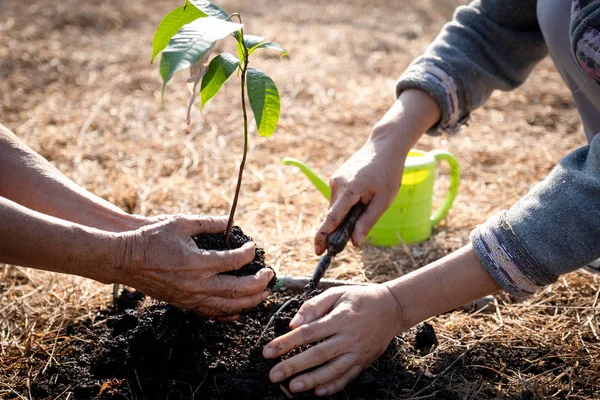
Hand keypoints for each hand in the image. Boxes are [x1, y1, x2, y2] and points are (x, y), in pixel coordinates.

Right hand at [116, 214, 273, 318]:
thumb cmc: (152, 238)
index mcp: (198, 262)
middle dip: (258, 283)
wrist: (125, 259)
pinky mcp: (182, 303)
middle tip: (270, 275)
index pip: (235, 260)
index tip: (254, 248)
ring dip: (249, 301)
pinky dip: (227, 313)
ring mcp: (189, 297)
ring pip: (227, 305)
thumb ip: (209, 223)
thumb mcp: (181, 223)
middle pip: (237, 289)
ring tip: (263, 295)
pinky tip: (239, 311)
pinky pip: (210, 313)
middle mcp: (197, 283)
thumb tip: (231, 223)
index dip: (249, 253)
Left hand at [262, 285, 403, 395]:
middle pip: (318, 354)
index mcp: (340, 318)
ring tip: (292, 387)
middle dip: (294, 366)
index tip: (268, 351)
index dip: (287, 342)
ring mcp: (358, 352)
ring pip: (332, 370)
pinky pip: (347, 378)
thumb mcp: (337, 293)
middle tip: (273, 374)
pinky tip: (318, 392)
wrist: (391, 308)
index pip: (308, 333)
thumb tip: (294, 323)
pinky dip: (333, 386)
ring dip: (312, 380)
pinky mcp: (364, 362)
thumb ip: (314, 306)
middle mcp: (349, 338)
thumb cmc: (359, 298)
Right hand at [314, 132, 406, 254]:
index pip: (332, 218)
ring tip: (369, 204)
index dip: (324, 236)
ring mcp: (335, 180)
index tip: (318, 251)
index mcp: (349, 189)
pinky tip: (363, 197)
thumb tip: (354, 243)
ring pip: (336, 208)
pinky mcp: (337, 178)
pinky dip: (347, 206)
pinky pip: (339, 199)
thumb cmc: (388, 173)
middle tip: (356, 235)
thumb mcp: (383, 201)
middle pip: (334, 215)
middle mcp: (336, 184)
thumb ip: (367, 222)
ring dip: (347, 215)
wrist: (384, 146)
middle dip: (340, 228)